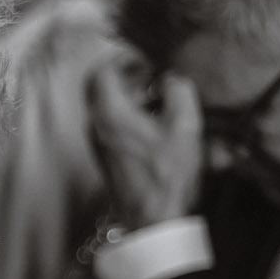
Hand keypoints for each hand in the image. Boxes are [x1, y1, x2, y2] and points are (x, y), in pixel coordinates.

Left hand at [87, 57, 203, 230]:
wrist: (154, 218)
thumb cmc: (168, 174)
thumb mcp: (184, 124)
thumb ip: (178, 91)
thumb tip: (171, 78)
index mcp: (108, 115)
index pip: (100, 72)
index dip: (122, 60)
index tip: (146, 60)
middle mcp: (95, 127)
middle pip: (99, 88)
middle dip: (126, 77)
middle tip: (154, 77)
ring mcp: (98, 144)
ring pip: (106, 107)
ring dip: (131, 97)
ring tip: (161, 99)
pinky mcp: (106, 157)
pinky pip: (111, 125)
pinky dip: (130, 115)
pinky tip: (156, 124)